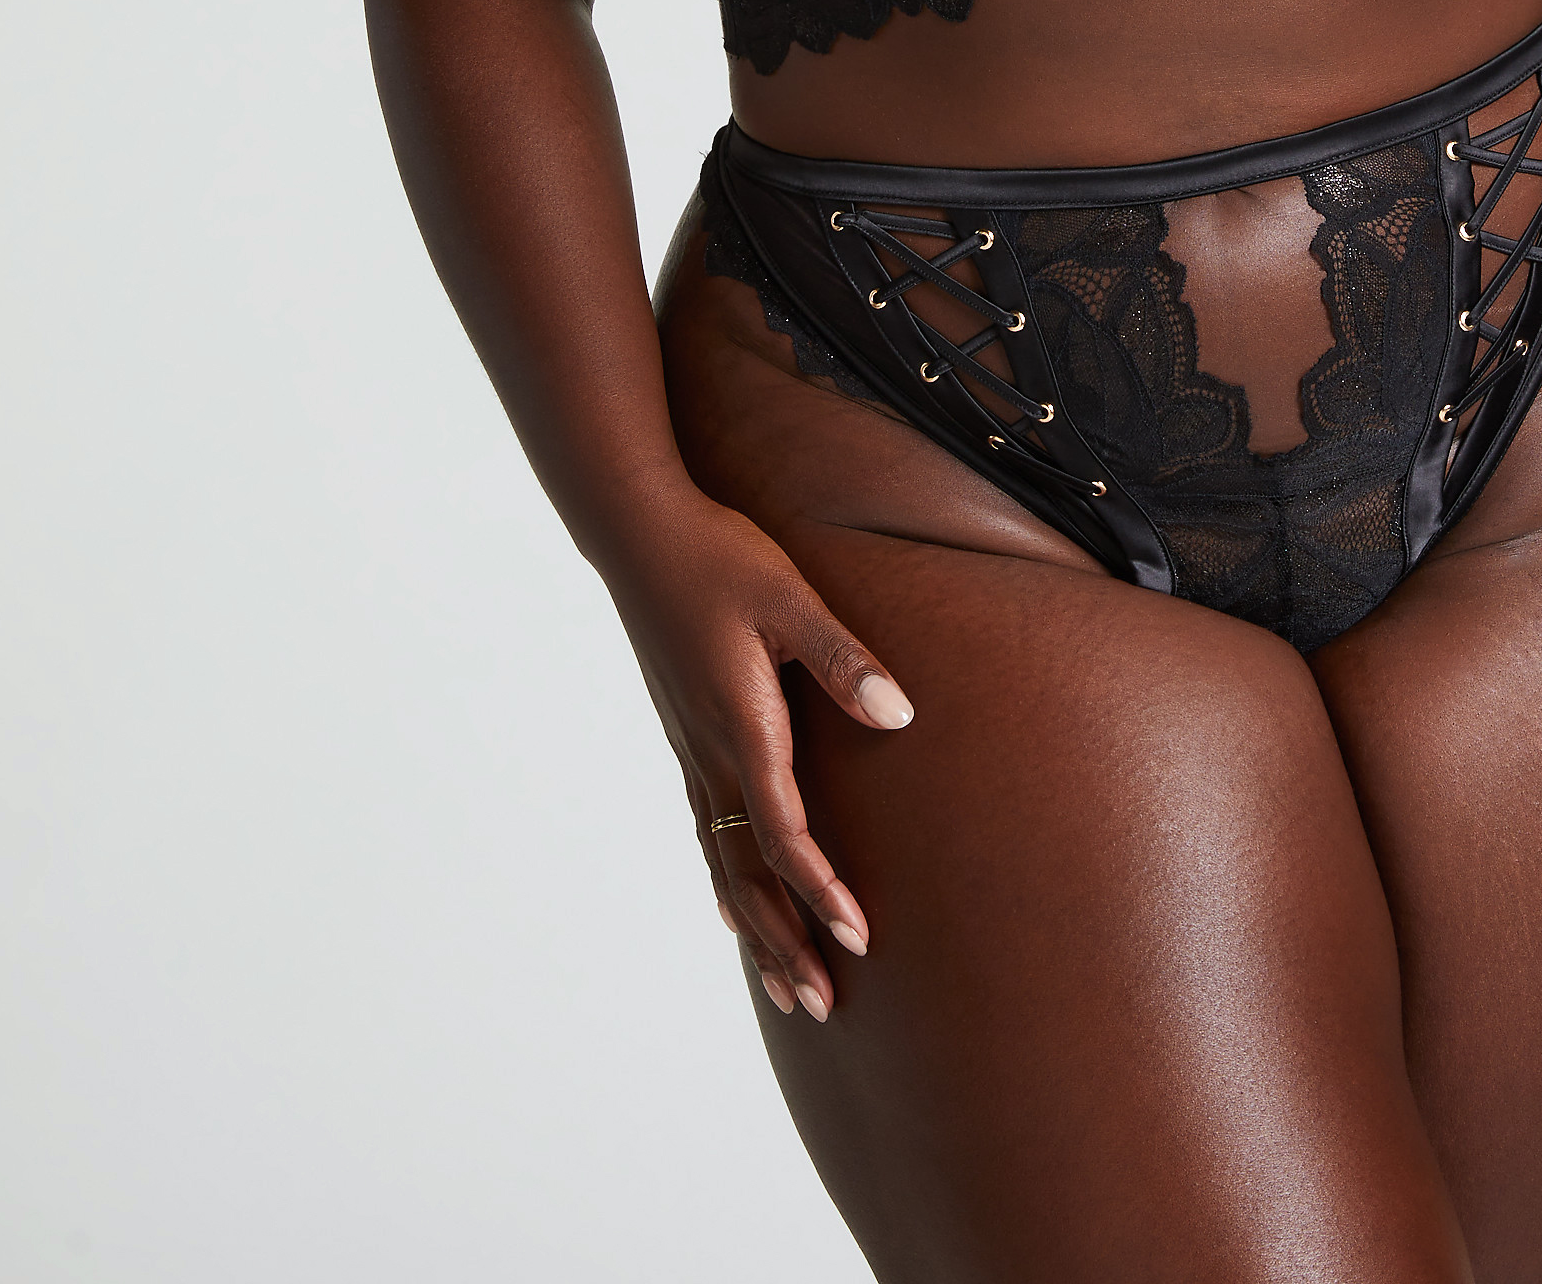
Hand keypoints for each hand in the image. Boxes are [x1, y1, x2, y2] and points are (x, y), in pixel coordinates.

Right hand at [598, 485, 914, 1024]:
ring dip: (757, 931)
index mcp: (742, 727)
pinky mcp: (687, 739)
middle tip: (825, 1006)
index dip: (821, 892)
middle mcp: (712, 755)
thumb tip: (900, 715)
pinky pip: (707, 834)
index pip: (785, 834)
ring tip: (790, 990)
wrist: (641, 535)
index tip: (857, 939)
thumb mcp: (791, 599)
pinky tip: (733, 909)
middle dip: (787, 943)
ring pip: (725, 865)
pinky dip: (727, 884)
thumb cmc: (721, 558)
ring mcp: (693, 752)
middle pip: (750, 875)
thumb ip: (844, 659)